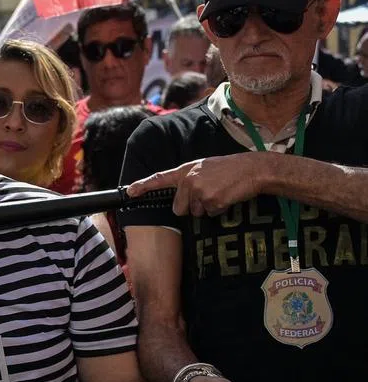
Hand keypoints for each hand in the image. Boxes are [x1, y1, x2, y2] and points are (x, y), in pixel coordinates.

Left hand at [126, 153, 270, 215]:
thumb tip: (180, 197)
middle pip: (179, 209)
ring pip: (195, 213)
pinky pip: (210, 214)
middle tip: (208, 193)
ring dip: (207, 207)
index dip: (143, 186)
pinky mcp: (211, 201)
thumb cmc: (229, 169)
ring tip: (219, 192)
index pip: (159, 178)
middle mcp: (188, 180)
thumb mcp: (204, 168)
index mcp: (185, 170)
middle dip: (191, 207)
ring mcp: (199, 191)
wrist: (252, 168)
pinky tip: (226, 196)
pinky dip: (219, 209)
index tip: (129, 192)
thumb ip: (188, 179)